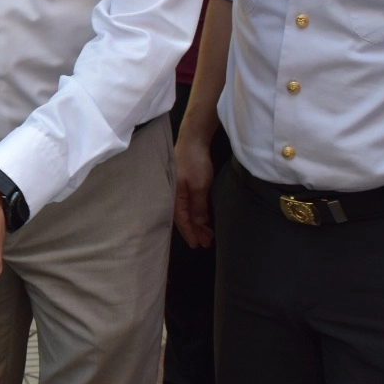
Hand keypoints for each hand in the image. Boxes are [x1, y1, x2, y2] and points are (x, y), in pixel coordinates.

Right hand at [173, 133, 215, 248]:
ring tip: (208, 233)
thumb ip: (198, 206)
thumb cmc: (194, 162)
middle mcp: (175, 194)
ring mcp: (179, 188)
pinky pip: (190, 203)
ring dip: (197, 222)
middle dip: (195, 231)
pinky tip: (203, 216)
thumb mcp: (199, 186)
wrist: (193, 138)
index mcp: (175, 197)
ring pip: (187, 211)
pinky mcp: (185, 182)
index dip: (190, 233)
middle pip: (184, 218)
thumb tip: (197, 223)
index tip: (198, 245)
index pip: (182, 221)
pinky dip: (197, 212)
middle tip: (207, 242)